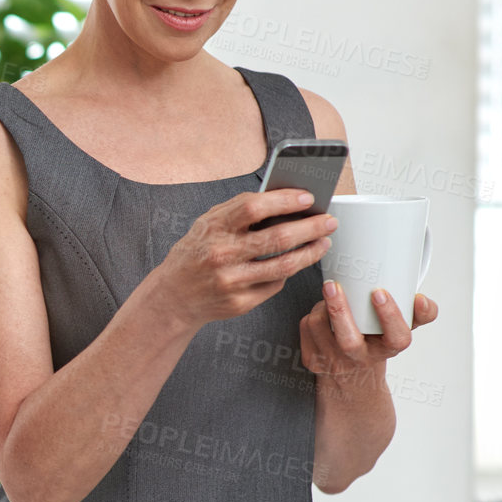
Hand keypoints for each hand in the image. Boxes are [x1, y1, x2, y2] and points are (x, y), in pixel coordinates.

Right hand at [151, 190, 337, 330]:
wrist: (172, 297)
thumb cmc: (194, 255)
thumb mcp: (206, 225)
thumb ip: (238, 210)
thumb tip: (281, 198)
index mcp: (213, 230)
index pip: (253, 208)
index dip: (284, 200)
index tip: (307, 197)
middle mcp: (221, 256)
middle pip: (277, 238)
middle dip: (310, 227)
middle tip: (328, 221)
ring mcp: (231, 282)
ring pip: (284, 266)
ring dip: (310, 252)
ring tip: (323, 243)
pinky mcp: (239, 303)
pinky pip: (274, 285)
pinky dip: (286, 273)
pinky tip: (292, 263)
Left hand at [299, 283, 437, 389]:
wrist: (353, 374)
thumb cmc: (379, 341)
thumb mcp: (403, 329)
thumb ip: (421, 313)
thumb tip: (420, 299)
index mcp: (388, 349)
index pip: (397, 338)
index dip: (390, 316)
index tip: (380, 292)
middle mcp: (361, 360)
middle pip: (348, 341)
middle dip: (339, 311)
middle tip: (332, 285)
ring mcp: (333, 363)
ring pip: (319, 327)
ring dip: (322, 306)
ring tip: (331, 295)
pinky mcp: (313, 361)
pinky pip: (306, 328)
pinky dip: (312, 314)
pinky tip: (322, 312)